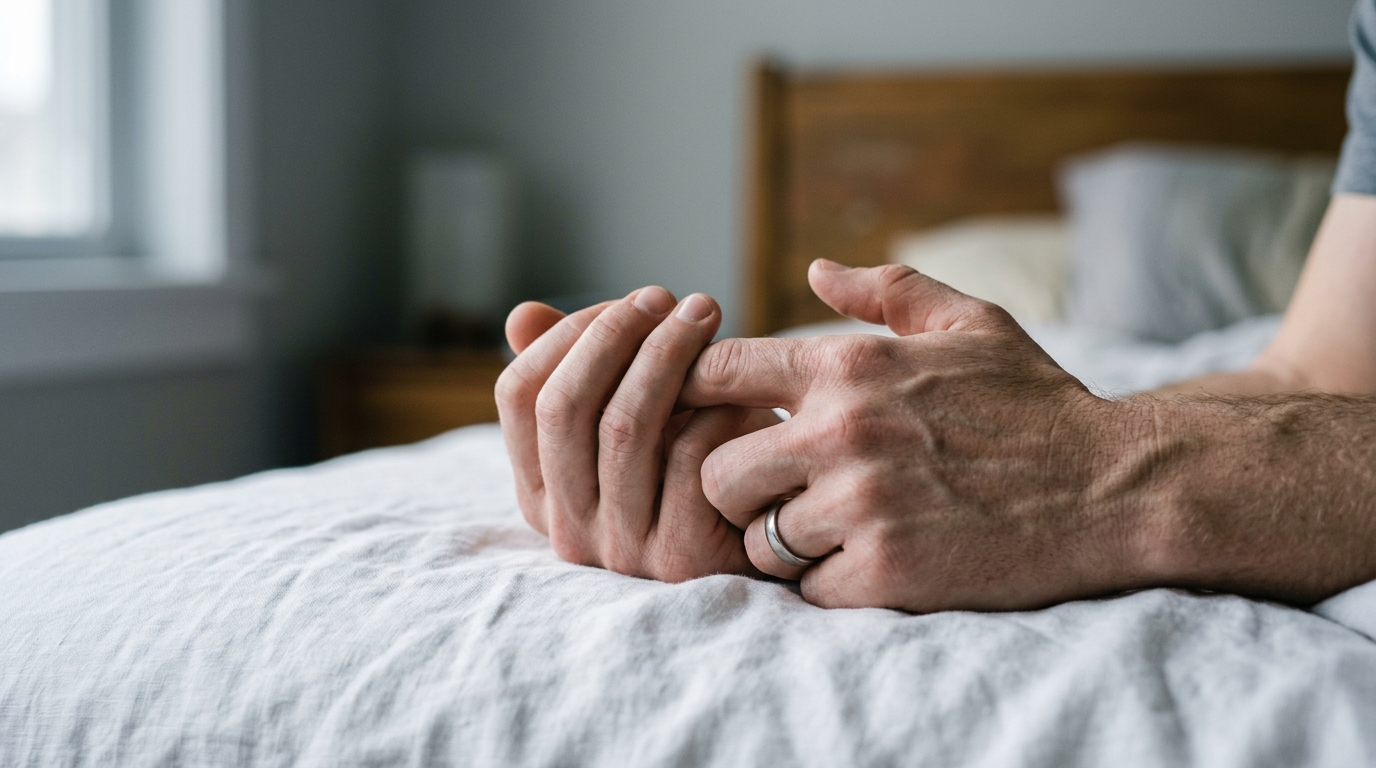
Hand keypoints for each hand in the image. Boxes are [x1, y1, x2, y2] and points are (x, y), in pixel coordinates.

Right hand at [496, 287, 774, 581]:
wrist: (776, 530)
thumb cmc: (696, 460)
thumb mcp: (632, 415)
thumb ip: (578, 372)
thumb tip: (521, 316)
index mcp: (540, 491)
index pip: (519, 394)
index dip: (570, 334)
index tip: (629, 303)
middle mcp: (566, 527)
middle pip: (563, 407)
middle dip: (615, 335)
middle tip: (667, 298)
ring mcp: (620, 549)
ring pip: (623, 428)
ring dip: (666, 354)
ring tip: (704, 317)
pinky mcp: (679, 559)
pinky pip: (685, 462)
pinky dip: (715, 410)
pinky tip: (742, 388)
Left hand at [681, 260, 1133, 612]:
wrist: (1115, 486)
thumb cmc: (1037, 402)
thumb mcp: (971, 322)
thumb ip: (888, 289)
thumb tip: (815, 270)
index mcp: (849, 365)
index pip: (718, 373)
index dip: (700, 400)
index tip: (716, 424)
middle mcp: (843, 432)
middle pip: (716, 472)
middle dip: (740, 488)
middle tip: (780, 495)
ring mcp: (862, 505)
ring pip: (758, 539)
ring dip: (785, 542)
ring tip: (831, 532)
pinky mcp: (887, 572)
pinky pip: (808, 589)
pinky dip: (831, 584)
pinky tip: (871, 564)